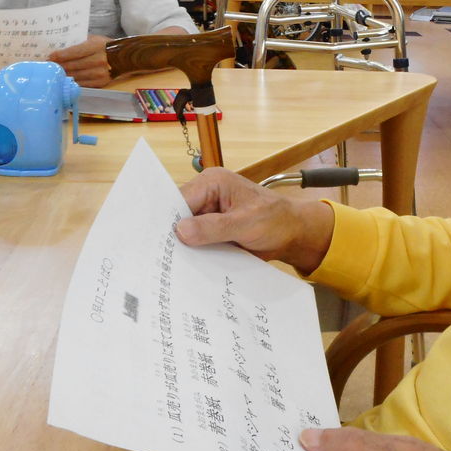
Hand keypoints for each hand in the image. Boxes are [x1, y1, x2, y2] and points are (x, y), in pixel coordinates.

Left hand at [48, 34, 111, 86]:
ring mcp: (100, 73)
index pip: (73, 52)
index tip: (50, 57)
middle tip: (48, 66)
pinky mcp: (101, 82)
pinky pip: (82, 83)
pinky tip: (66, 79)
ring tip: (55, 72)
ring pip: (75, 75)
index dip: (59, 55)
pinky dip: (72, 81)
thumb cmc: (106, 46)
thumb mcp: (95, 39)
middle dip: (58, 66)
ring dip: (63, 74)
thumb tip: (60, 47)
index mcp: (96, 46)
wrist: (126, 58)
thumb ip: (79, 42)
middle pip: (72, 65)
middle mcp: (99, 60)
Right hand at [175, 168, 333, 274]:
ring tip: (170, 267)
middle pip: (178, 215)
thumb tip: (180, 231)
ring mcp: (208, 212)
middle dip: (173, 236)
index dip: (167, 221)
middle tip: (160, 259)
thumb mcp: (246, 223)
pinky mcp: (211, 228)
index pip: (179, 200)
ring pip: (184, 230)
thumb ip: (214, 227)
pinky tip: (186, 267)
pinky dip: (193, 252)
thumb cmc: (276, 220)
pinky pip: (195, 240)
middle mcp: (206, 194)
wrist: (292, 234)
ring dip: (182, 247)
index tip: (157, 243)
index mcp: (212, 182)